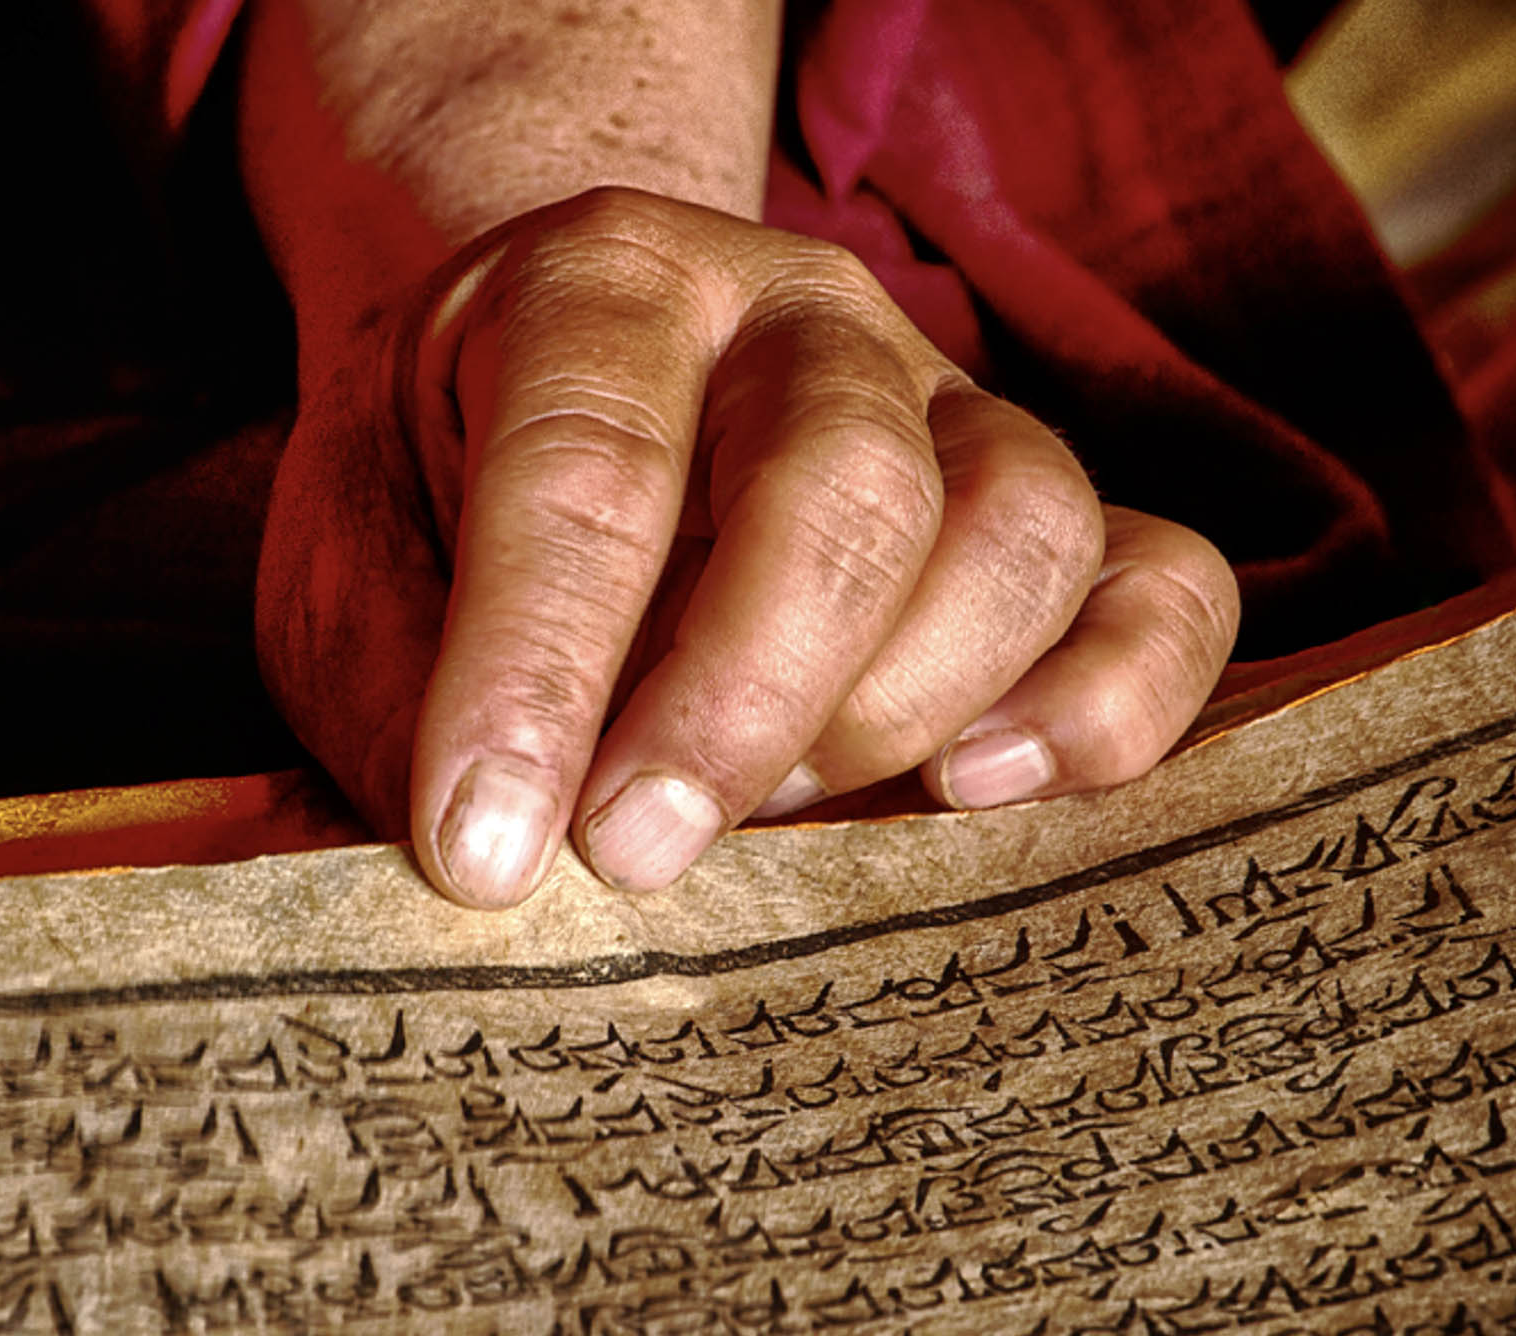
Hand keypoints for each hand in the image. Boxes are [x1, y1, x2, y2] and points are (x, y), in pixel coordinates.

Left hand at [256, 187, 1239, 907]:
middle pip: (844, 485)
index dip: (537, 674)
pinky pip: (1164, 582)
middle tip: (633, 855)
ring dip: (903, 709)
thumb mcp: (351, 564)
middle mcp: (802, 319)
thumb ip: (398, 688)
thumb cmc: (445, 490)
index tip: (484, 852)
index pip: (589, 471)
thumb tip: (497, 865)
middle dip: (741, 700)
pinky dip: (1112, 700)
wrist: (565, 385)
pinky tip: (990, 790)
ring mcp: (947, 401)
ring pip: (1021, 525)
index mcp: (603, 289)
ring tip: (783, 817)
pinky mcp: (1042, 506)